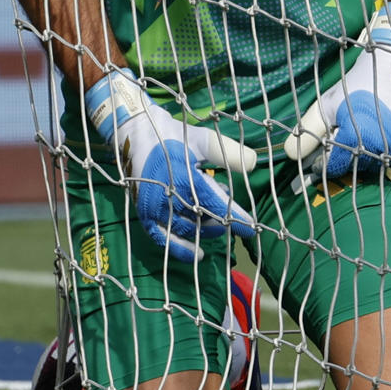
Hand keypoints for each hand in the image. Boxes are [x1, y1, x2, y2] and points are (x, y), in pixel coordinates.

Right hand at [85, 70, 257, 261]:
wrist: (136, 134)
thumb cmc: (173, 136)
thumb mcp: (202, 140)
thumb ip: (227, 152)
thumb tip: (254, 162)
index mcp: (185, 179)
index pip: (216, 204)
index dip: (236, 217)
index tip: (252, 227)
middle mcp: (169, 198)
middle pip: (202, 221)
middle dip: (220, 223)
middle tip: (232, 220)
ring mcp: (155, 208)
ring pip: (186, 231)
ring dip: (204, 232)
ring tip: (217, 228)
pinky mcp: (145, 214)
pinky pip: (162, 238)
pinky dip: (179, 249)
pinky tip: (196, 254)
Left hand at [281, 3, 390, 180]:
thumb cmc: (356, 84)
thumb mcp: (327, 104)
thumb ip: (307, 131)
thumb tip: (291, 155)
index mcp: (359, 138)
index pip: (334, 167)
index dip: (323, 163)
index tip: (319, 156)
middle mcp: (383, 148)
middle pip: (356, 168)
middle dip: (346, 157)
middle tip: (343, 138)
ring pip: (375, 165)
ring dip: (365, 156)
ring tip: (362, 133)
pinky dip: (385, 153)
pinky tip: (380, 134)